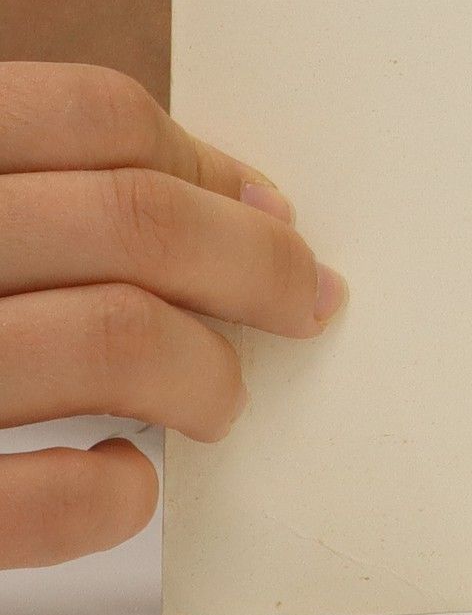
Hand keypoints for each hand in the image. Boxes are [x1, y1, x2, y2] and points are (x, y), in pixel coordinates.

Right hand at [0, 62, 343, 566]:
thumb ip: (20, 187)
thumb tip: (223, 203)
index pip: (91, 114)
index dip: (208, 162)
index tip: (270, 211)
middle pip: (129, 219)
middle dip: (252, 265)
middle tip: (301, 302)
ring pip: (113, 338)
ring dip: (205, 372)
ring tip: (217, 399)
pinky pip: (35, 500)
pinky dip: (110, 498)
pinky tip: (120, 487)